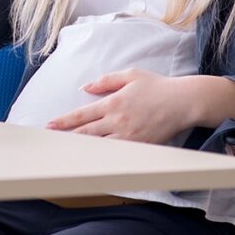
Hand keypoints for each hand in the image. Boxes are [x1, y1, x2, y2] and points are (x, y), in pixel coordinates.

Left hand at [45, 68, 192, 143]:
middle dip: (66, 136)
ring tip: (66, 152)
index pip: (82, 114)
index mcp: (113, 102)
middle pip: (86, 133)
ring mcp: (130, 136)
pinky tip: (93, 159)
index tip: (50, 125)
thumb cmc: (158, 86)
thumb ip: (105, 81)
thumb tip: (85, 88)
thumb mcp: (130, 75)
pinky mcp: (140, 146)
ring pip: (100, 146)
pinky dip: (103, 156)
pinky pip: (118, 153)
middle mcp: (119, 121)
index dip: (64, 121)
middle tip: (50, 141)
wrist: (184, 102)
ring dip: (82, 149)